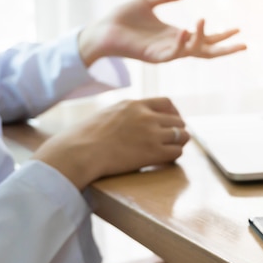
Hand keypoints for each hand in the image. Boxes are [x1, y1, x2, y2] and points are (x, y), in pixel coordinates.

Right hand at [31, 98, 188, 189]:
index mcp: (134, 104)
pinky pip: (177, 152)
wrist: (80, 151)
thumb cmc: (85, 137)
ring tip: (171, 149)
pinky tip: (165, 160)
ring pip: (182, 135)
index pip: (166, 102)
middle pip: (178, 120)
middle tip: (172, 140)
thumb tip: (133, 122)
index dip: (173, 113)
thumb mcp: (108, 113)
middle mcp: (146, 116)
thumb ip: (125, 114)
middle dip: (177, 129)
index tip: (171, 122)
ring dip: (179, 142)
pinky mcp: (153, 152)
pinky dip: (174, 155)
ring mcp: (152, 134)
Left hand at [78, 0, 246, 65]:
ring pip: (192, 51)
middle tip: (244, 45)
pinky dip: (181, 43)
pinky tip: (186, 31)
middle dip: (226, 49)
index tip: (239, 29)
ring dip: (201, 39)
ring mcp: (166, 53)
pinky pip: (173, 53)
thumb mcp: (148, 2)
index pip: (206, 38)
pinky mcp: (154, 56)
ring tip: (203, 20)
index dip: (222, 35)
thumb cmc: (123, 18)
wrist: (101, 30)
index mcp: (176, 35)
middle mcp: (175, 46)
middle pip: (207, 52)